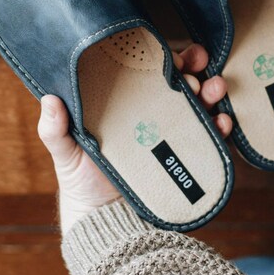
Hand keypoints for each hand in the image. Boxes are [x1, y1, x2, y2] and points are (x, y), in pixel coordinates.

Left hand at [37, 43, 230, 234]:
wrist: (104, 220)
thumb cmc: (82, 179)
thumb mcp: (66, 151)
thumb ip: (56, 129)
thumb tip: (50, 100)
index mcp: (126, 102)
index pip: (148, 70)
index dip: (163, 57)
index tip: (174, 54)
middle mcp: (152, 112)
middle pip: (178, 82)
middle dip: (194, 68)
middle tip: (199, 65)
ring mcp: (171, 133)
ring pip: (198, 104)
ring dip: (212, 91)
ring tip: (215, 89)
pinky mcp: (186, 156)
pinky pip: (209, 138)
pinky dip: (221, 128)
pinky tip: (223, 123)